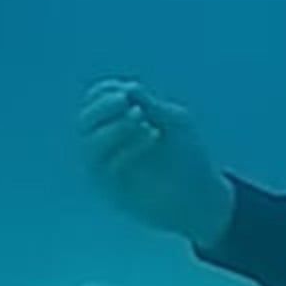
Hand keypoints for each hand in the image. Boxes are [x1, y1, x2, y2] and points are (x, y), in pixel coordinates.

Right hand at [78, 80, 234, 247]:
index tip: (128, 91)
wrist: (200, 196)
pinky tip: (152, 136)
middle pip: (85, 122)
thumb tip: (128, 89)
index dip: (104, 92)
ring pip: (89, 145)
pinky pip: (106, 168)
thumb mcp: (174, 122)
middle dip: (103, 107)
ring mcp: (108, 170)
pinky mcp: (113, 191)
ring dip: (114, 128)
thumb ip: (151, 106)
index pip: (93, 104)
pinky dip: (128, 147)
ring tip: (144, 122)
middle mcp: (106, 147)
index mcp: (116, 125)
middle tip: (126, 100)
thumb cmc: (187, 156)